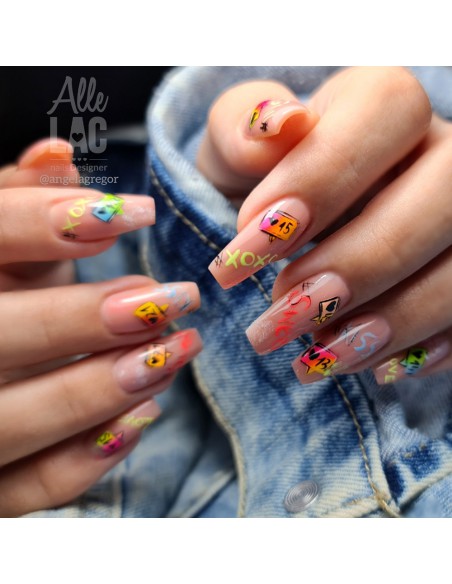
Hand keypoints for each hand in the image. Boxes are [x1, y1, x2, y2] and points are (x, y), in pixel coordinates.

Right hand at [0, 139, 201, 515]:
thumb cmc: (0, 289)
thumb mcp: (4, 244)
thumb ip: (19, 200)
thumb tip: (56, 156)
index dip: (39, 220)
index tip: (132, 213)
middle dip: (81, 317)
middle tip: (171, 298)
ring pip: (6, 421)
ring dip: (97, 389)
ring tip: (173, 352)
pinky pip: (27, 489)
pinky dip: (85, 459)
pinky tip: (141, 419)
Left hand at [197, 67, 451, 384]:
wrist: (287, 233)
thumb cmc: (257, 189)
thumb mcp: (230, 158)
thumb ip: (237, 130)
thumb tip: (276, 123)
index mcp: (380, 106)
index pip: (388, 108)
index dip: (323, 175)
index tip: (249, 243)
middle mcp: (437, 155)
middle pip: (448, 186)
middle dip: (362, 260)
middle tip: (281, 311)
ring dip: (396, 317)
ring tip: (316, 356)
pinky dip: (428, 346)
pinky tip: (371, 365)